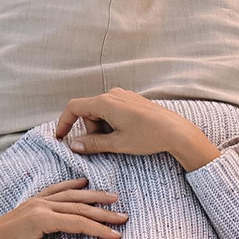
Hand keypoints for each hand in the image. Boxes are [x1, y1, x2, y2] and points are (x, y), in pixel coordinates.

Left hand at [0, 179, 125, 238]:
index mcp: (40, 220)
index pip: (78, 223)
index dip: (99, 230)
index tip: (117, 235)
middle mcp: (40, 206)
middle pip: (78, 207)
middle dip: (103, 213)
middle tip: (124, 217)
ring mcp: (36, 201)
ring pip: (70, 195)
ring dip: (93, 196)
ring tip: (112, 198)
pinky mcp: (33, 201)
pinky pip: (55, 189)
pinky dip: (71, 185)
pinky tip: (83, 183)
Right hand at [53, 88, 218, 170]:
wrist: (177, 132)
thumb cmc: (149, 137)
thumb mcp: (118, 144)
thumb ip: (93, 144)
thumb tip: (74, 145)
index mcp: (105, 102)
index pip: (74, 107)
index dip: (64, 122)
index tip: (61, 137)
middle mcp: (112, 94)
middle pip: (88, 112)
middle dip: (91, 130)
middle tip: (106, 145)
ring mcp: (123, 95)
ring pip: (101, 112)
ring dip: (103, 128)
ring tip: (121, 140)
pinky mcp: (132, 100)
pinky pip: (113, 110)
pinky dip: (112, 124)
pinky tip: (127, 133)